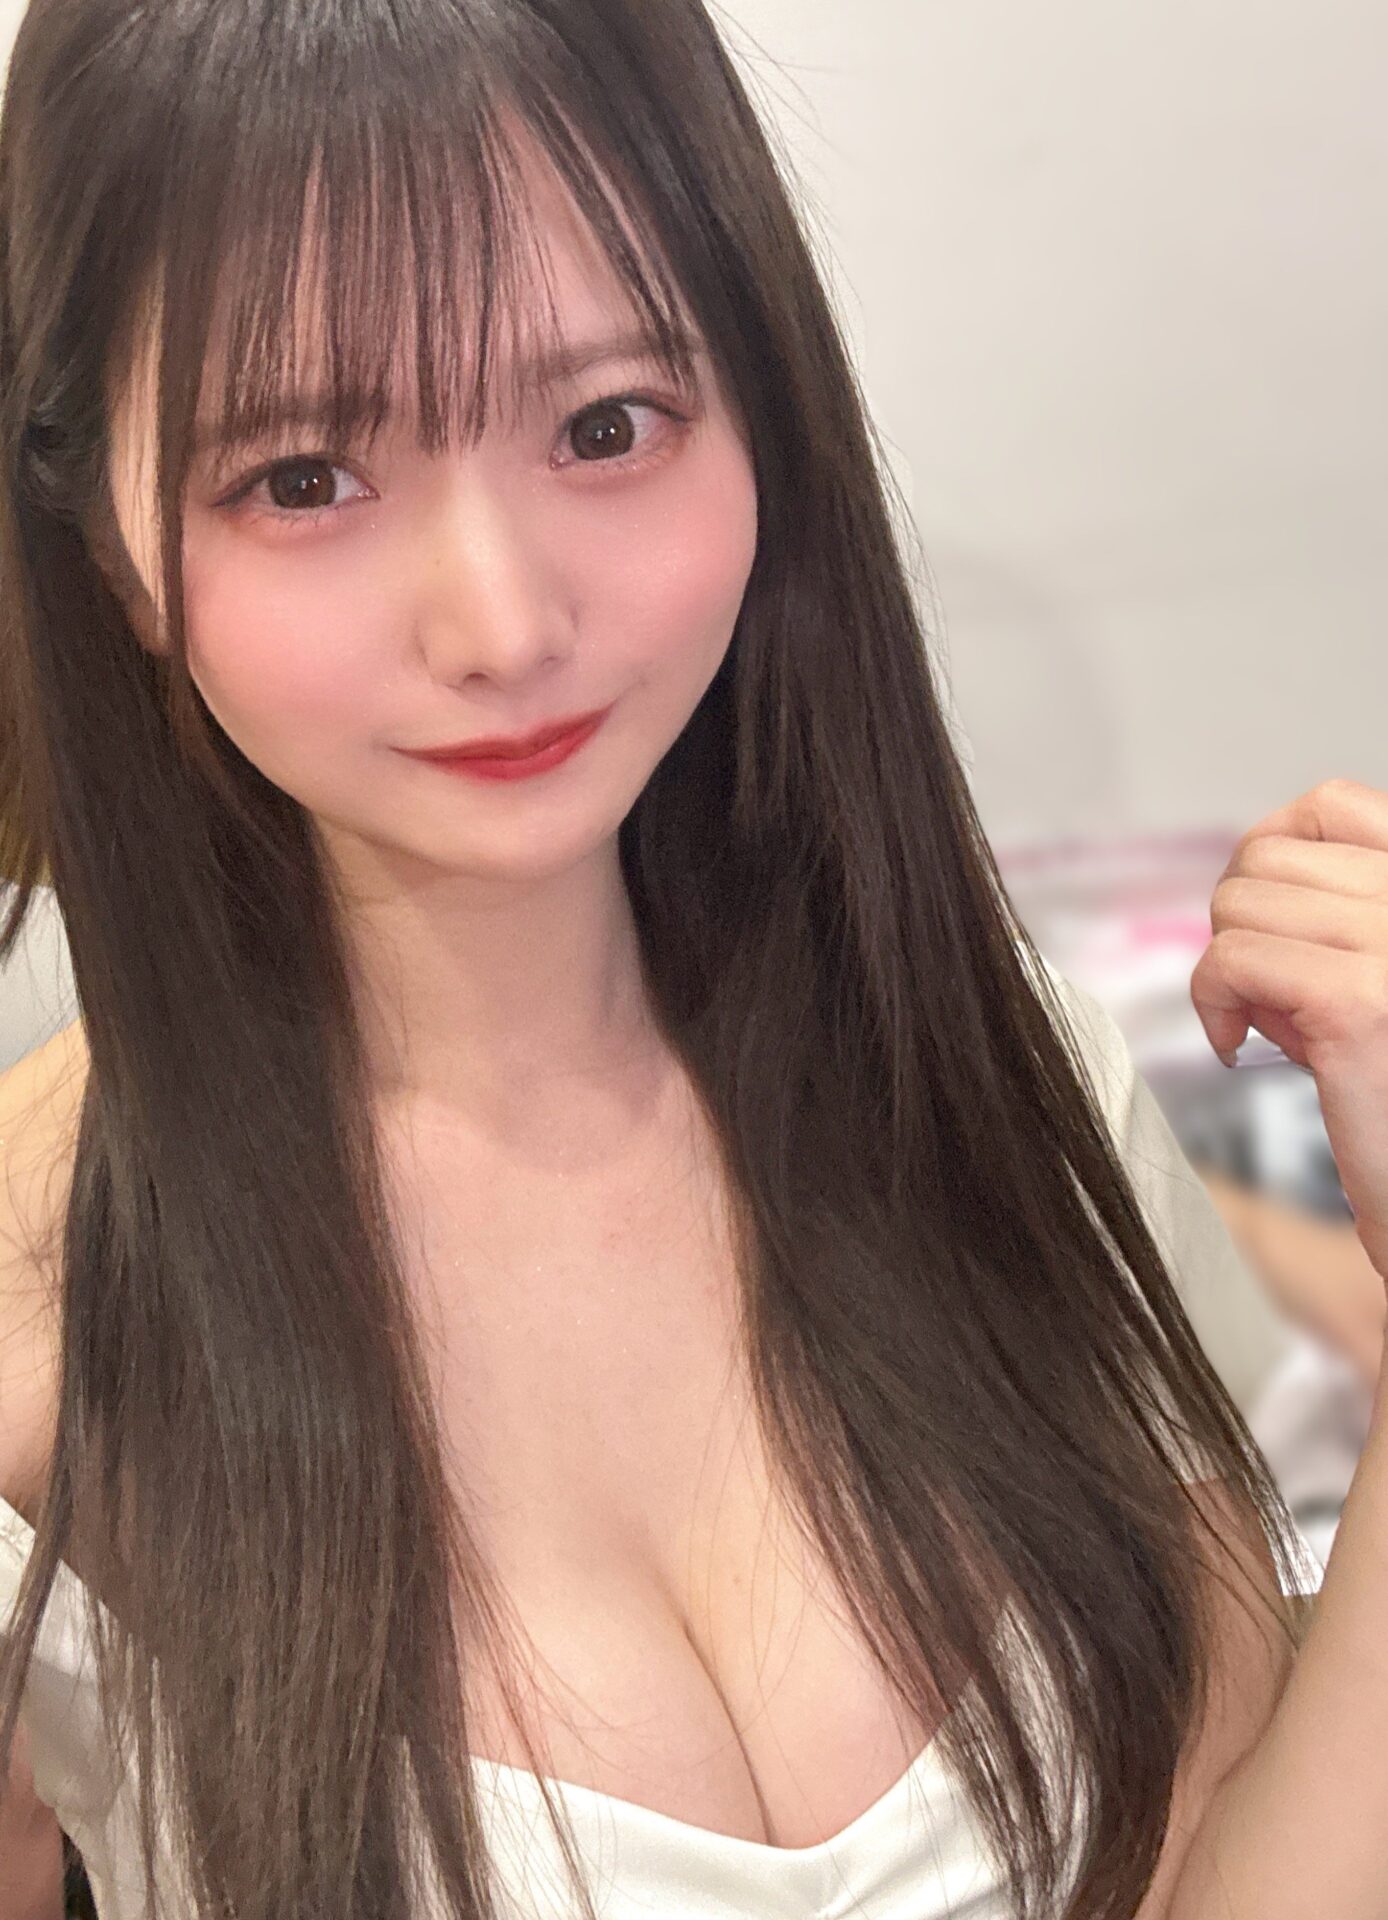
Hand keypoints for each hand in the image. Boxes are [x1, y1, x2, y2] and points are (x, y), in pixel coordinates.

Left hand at [1192, 778, 1387, 1291]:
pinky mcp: (1358, 1005)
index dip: (1274, 852)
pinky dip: (1213, 1002)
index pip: (1332, 806)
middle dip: (1246, 923)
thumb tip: (1250, 882)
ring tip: (1273, 1022)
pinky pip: (1230, 960)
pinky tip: (1243, 1048)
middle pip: (1267, 855)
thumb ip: (1338, 922)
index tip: (1269, 921)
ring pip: (1238, 904)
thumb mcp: (1376, 978)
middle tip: (1270, 992)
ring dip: (1231, 965)